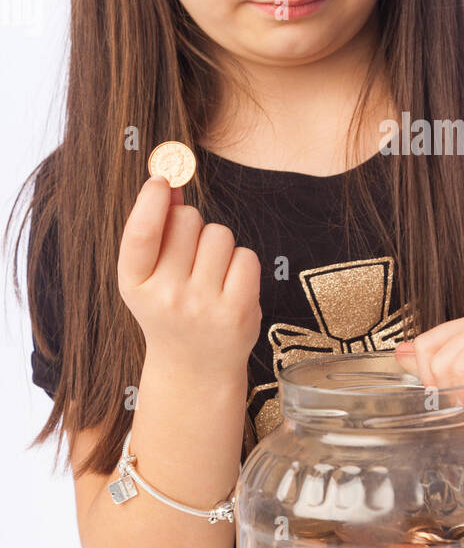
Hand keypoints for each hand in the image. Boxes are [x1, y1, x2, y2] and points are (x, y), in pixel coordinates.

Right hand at [117, 175, 261, 373]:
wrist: (195, 367)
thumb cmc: (170, 309)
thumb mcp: (149, 276)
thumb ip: (156, 229)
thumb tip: (170, 183)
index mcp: (134, 284)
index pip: (140, 234)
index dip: (150, 202)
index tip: (161, 181)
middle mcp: (165, 296)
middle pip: (187, 220)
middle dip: (191, 225)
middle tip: (189, 258)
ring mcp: (203, 305)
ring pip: (219, 234)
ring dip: (218, 245)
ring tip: (210, 276)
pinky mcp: (237, 311)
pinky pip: (246, 256)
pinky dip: (241, 264)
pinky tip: (230, 286)